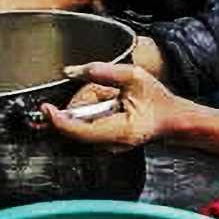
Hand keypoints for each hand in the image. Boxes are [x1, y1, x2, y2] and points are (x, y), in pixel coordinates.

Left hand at [39, 59, 178, 150]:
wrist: (171, 119)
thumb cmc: (158, 101)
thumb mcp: (134, 77)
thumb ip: (103, 72)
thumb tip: (73, 71)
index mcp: (119, 131)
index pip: (78, 130)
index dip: (58, 120)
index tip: (46, 107)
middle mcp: (110, 145)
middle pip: (73, 128)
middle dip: (77, 107)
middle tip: (101, 94)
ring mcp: (105, 147)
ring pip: (76, 128)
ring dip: (82, 110)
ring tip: (109, 99)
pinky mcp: (102, 144)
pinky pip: (83, 129)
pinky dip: (86, 115)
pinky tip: (105, 106)